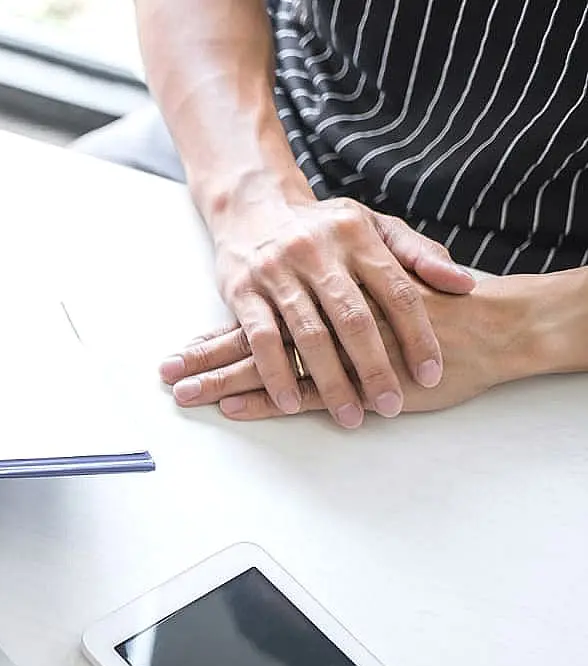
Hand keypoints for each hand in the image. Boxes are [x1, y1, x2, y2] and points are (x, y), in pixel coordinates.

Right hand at [174, 190, 476, 426]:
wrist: (252, 204)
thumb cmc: (322, 226)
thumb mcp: (374, 226)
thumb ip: (419, 254)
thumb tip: (465, 284)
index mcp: (358, 237)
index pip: (396, 291)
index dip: (416, 336)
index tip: (430, 375)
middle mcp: (318, 253)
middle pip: (354, 319)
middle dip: (375, 368)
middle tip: (391, 406)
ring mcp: (277, 272)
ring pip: (309, 334)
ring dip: (330, 381)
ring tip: (350, 417)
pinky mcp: (243, 290)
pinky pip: (261, 338)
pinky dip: (278, 373)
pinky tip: (292, 404)